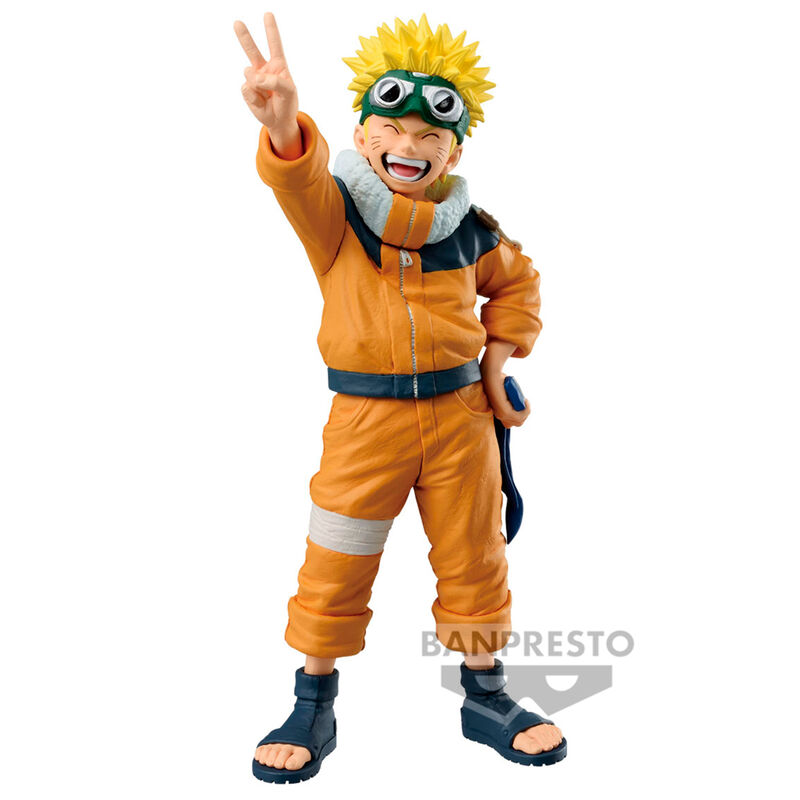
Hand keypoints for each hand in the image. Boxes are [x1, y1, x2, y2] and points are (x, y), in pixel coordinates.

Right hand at [234, 13, 298, 140]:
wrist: (279, 121)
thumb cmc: (287, 104)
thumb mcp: (289, 91)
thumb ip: (275, 80)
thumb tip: (252, 76)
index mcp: (278, 65)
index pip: (275, 45)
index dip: (271, 29)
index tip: (268, 14)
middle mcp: (264, 69)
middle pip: (252, 50)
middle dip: (244, 37)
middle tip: (237, 23)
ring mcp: (254, 79)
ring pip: (248, 73)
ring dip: (258, 84)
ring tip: (267, 96)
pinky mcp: (247, 90)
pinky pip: (248, 89)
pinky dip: (255, 98)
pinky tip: (261, 102)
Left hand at [481, 367, 530, 427]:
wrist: (492, 374)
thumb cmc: (500, 380)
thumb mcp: (508, 392)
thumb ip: (512, 400)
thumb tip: (520, 404)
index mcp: (498, 411)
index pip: (510, 423)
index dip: (520, 415)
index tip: (522, 404)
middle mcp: (498, 415)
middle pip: (517, 423)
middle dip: (524, 414)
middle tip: (524, 402)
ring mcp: (500, 414)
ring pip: (520, 421)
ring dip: (526, 411)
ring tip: (525, 401)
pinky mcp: (504, 412)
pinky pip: (520, 416)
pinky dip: (526, 409)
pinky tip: (525, 401)